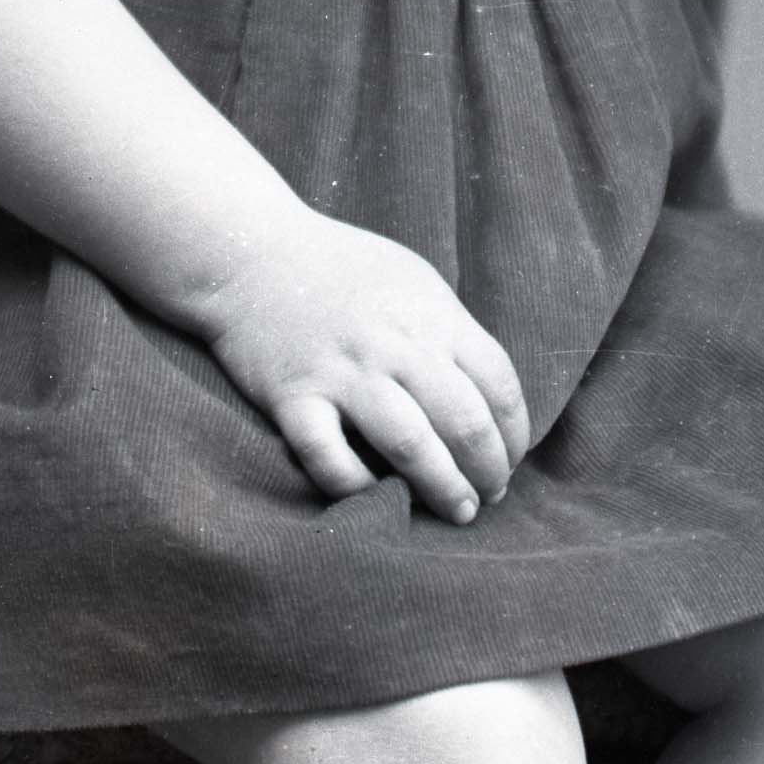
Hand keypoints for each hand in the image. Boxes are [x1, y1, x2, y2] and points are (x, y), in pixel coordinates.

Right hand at [200, 214, 531, 524]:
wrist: (249, 253)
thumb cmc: (339, 268)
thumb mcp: (411, 281)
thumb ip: (448, 330)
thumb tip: (487, 394)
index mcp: (429, 315)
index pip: (497, 383)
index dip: (514, 432)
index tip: (511, 458)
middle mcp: (393, 345)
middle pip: (463, 421)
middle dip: (489, 469)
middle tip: (491, 495)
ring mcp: (342, 372)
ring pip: (409, 445)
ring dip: (443, 488)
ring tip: (459, 510)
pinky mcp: (292, 397)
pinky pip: (328, 456)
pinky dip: (355, 486)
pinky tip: (376, 496)